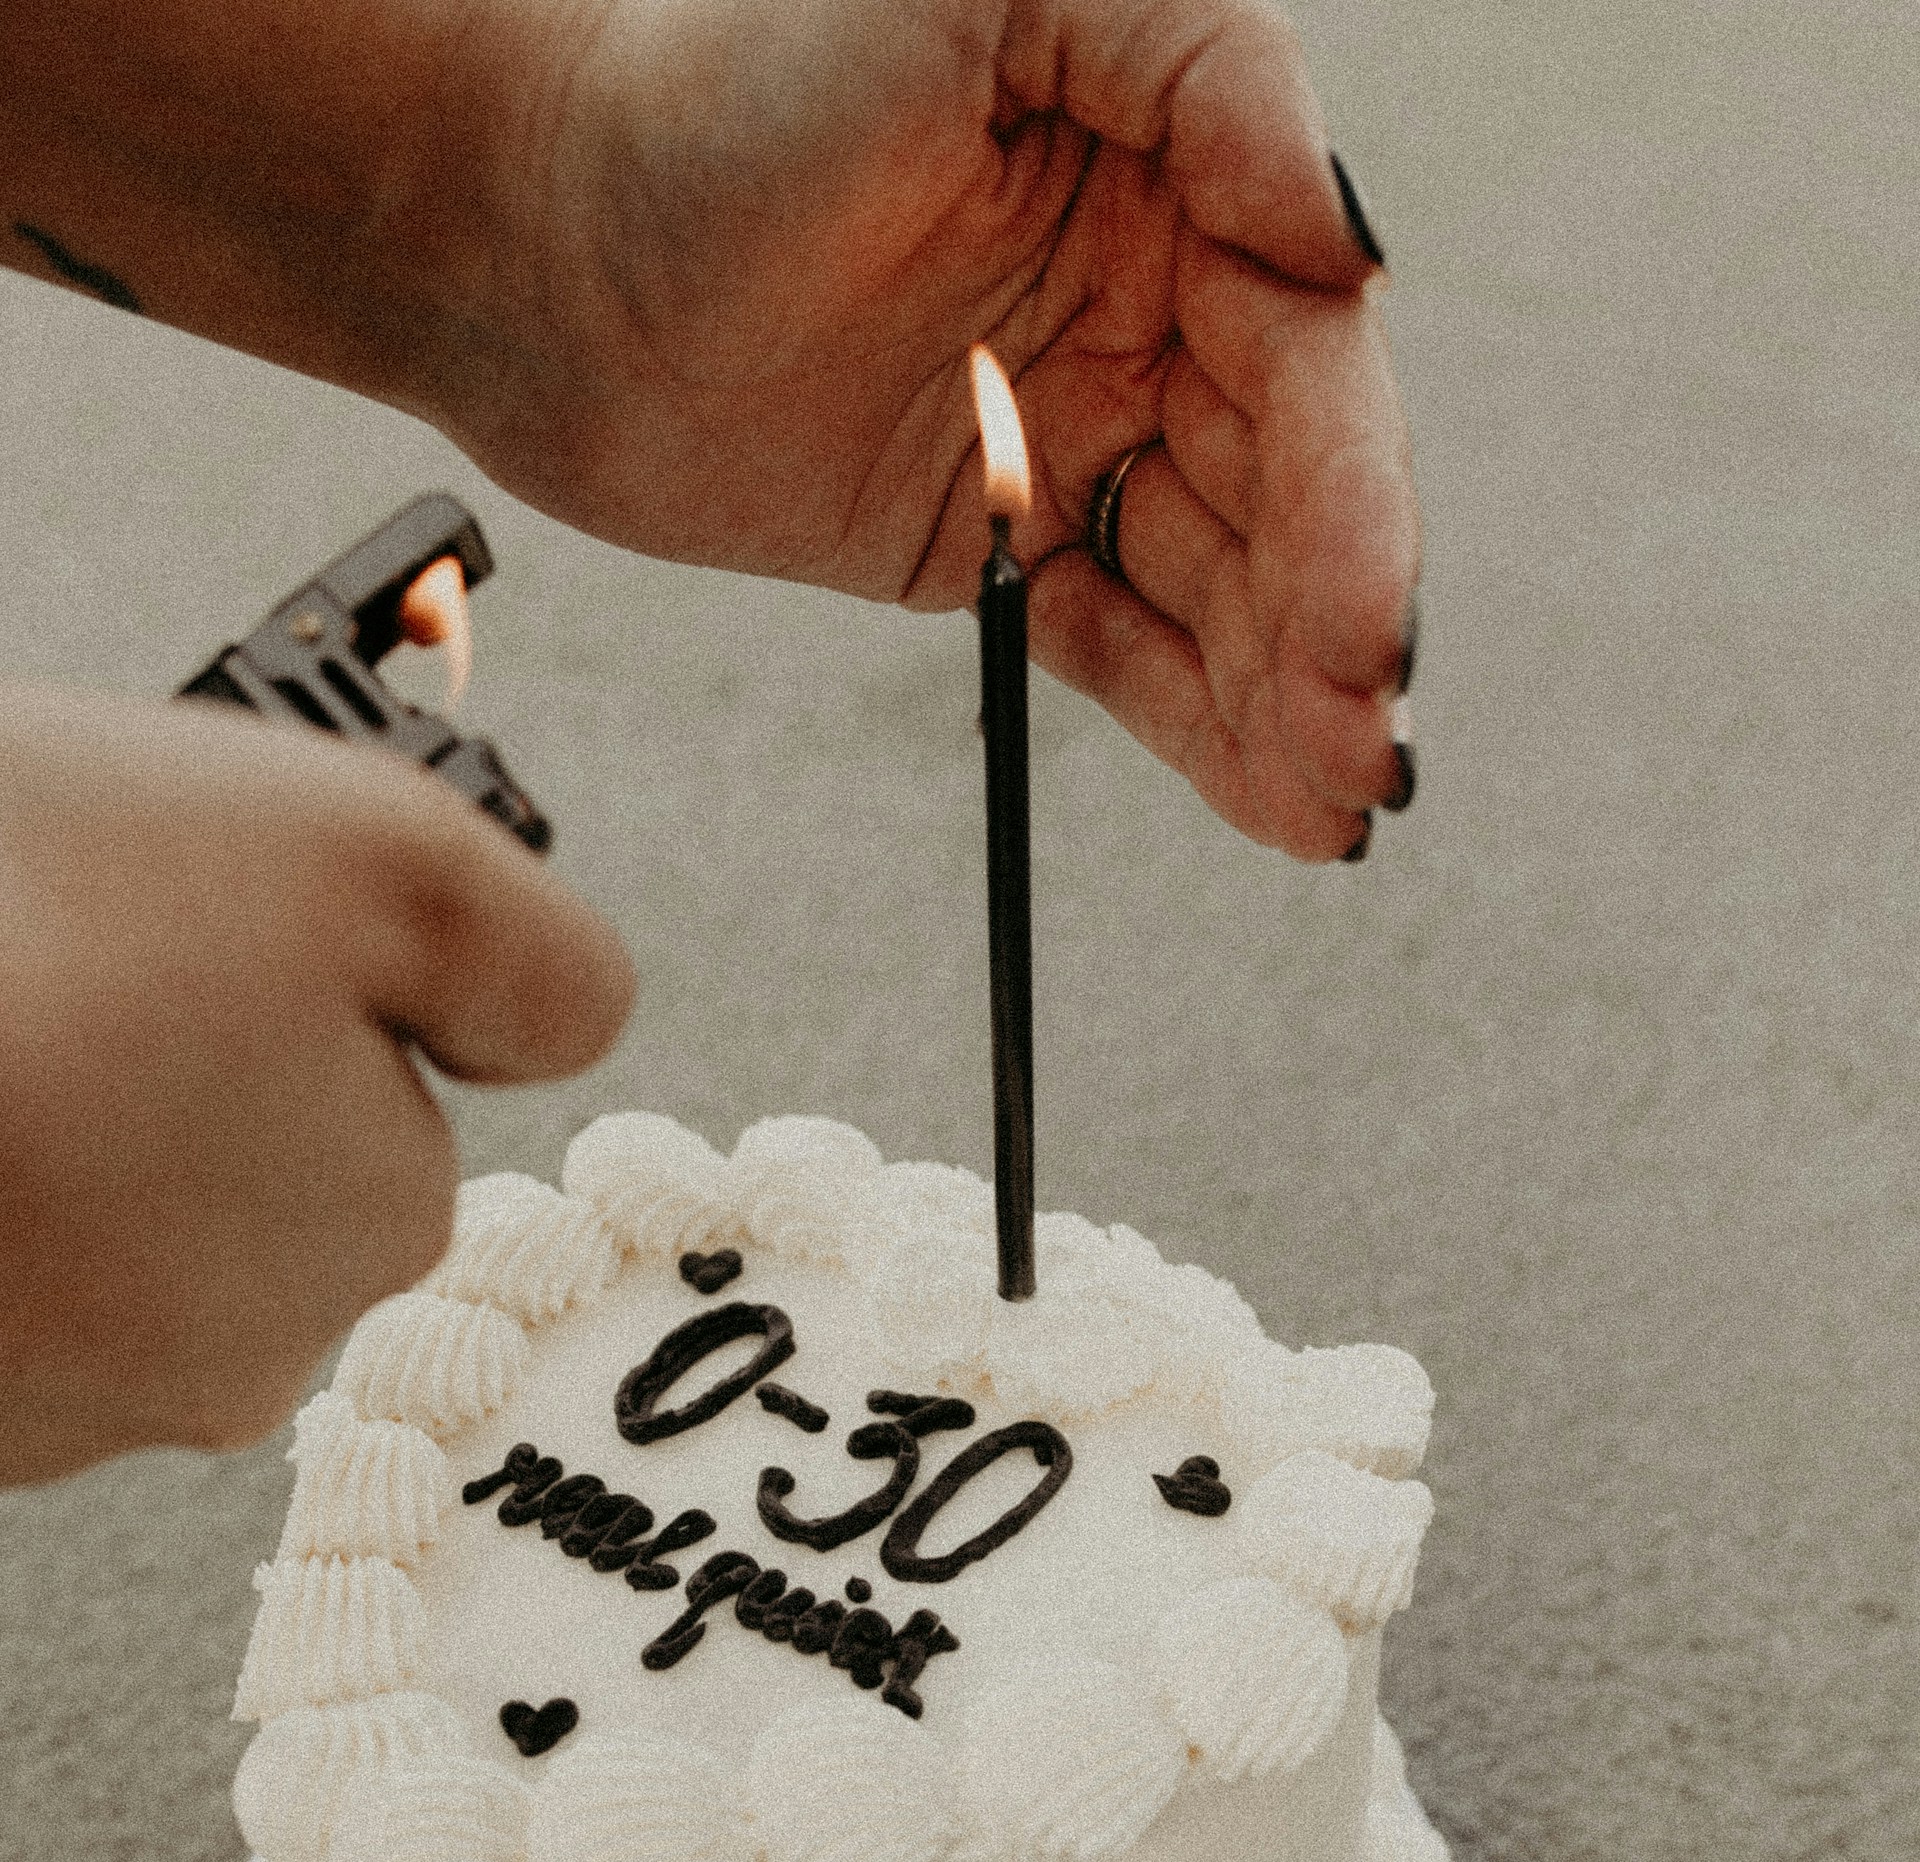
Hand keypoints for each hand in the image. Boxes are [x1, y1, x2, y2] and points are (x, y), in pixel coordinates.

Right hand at [0, 689, 631, 1483]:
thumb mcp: (375, 854)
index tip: (194, 933)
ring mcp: (70, 1402)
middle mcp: (245, 1358)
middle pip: (228, 1174)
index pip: (371, 1092)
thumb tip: (568, 1033)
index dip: (288, 985)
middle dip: (162, 1072)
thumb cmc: (44, 920)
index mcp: (377, 1222)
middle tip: (57, 964)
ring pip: (96, 1233)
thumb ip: (529, 960)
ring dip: (52, 1136)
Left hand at [491, 0, 1417, 855]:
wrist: (524, 227)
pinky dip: (1200, 724)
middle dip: (1337, 618)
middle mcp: (1140, 302)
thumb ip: (1201, 63)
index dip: (1353, 490)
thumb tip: (1344, 240)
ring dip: (1290, 698)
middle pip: (1287, 484)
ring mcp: (1067, 431)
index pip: (1305, 348)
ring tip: (1339, 804)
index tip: (1367, 611)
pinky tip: (1276, 803)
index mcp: (1169, 168)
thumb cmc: (719, 61)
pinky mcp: (992, 543)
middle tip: (1367, 740)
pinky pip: (1127, 644)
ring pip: (1222, 583)